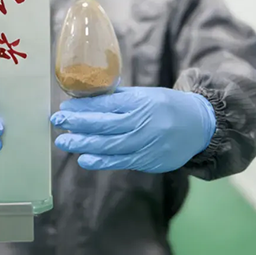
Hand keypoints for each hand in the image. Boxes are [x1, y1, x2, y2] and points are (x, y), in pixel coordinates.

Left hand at [50, 87, 215, 172]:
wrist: (199, 126)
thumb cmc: (167, 106)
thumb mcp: (146, 94)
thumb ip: (120, 97)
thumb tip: (90, 95)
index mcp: (139, 102)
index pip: (105, 104)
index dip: (82, 107)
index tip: (63, 106)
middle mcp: (141, 122)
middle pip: (103, 124)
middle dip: (77, 123)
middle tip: (57, 121)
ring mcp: (144, 143)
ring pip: (109, 144)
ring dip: (83, 143)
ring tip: (63, 141)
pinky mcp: (148, 160)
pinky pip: (120, 161)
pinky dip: (101, 161)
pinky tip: (84, 159)